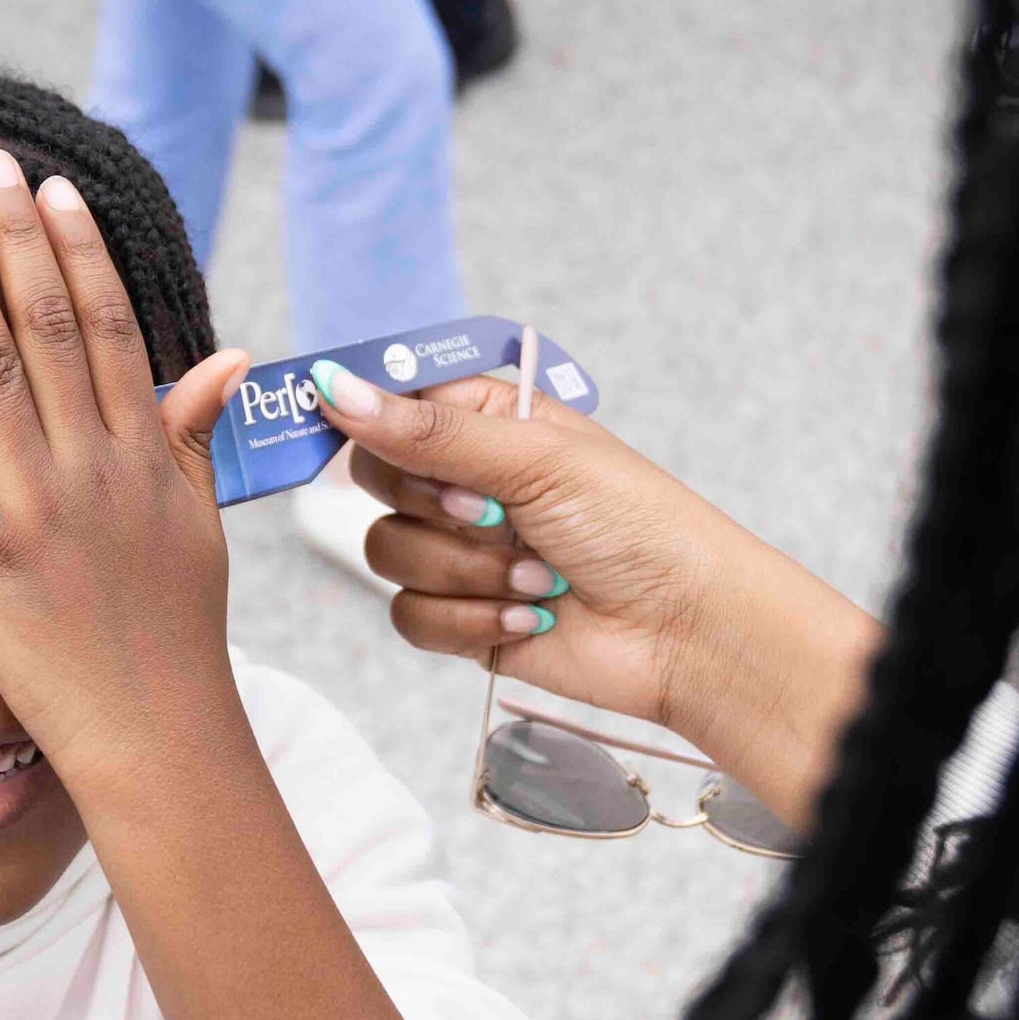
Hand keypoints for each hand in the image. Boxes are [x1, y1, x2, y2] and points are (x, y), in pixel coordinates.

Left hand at [0, 150, 252, 802]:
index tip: (54, 193)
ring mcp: (37, 510)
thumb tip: (224, 359)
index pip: (107, 329)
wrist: (153, 731)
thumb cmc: (175, 633)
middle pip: (48, 330)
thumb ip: (192, 437)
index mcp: (146, 456)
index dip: (78, 253)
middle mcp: (93, 469)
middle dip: (16, 241)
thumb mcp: (199, 526)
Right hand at [310, 365, 882, 825]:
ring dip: (466, 572)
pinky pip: (409, 617)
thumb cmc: (639, 525)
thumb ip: (427, 430)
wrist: (685, 631)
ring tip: (539, 578)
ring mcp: (458, 553)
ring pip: (387, 555)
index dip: (364, 415)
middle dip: (436, 507)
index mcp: (485, 421)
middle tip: (498, 514)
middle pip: (372, 481)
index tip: (344, 422)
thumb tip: (333, 388)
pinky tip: (528, 620)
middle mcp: (463, 482)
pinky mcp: (459, 619)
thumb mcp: (535, 458)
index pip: (389, 402)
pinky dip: (468, 621)